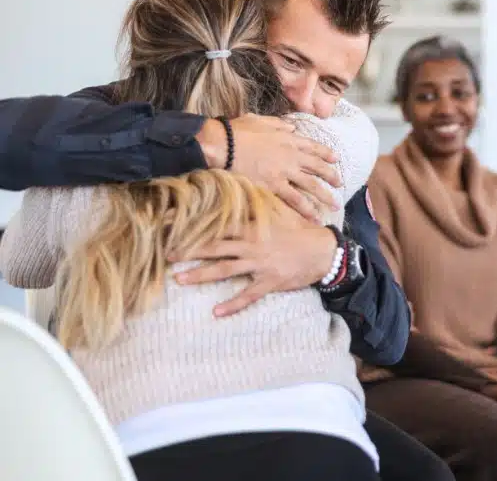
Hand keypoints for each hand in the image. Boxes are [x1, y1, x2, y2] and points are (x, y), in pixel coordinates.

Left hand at [170, 201, 336, 316]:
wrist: (323, 251)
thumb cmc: (301, 230)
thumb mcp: (280, 212)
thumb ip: (259, 205)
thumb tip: (241, 189)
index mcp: (253, 227)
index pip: (219, 223)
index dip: (197, 223)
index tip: (175, 223)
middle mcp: (252, 244)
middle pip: (216, 247)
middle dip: (190, 250)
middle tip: (167, 254)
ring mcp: (260, 264)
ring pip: (225, 270)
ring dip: (201, 275)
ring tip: (180, 280)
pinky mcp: (269, 281)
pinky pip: (248, 295)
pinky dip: (232, 304)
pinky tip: (216, 312)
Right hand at [197, 114, 341, 221]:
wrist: (223, 145)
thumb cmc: (236, 131)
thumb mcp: (261, 120)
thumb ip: (278, 124)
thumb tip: (291, 127)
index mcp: (288, 139)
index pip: (313, 147)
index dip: (326, 153)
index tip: (336, 159)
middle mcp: (292, 156)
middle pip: (318, 167)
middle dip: (331, 176)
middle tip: (340, 184)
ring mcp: (285, 172)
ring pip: (312, 186)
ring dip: (326, 196)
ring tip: (335, 206)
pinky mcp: (275, 186)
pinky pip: (295, 200)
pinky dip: (307, 210)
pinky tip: (315, 218)